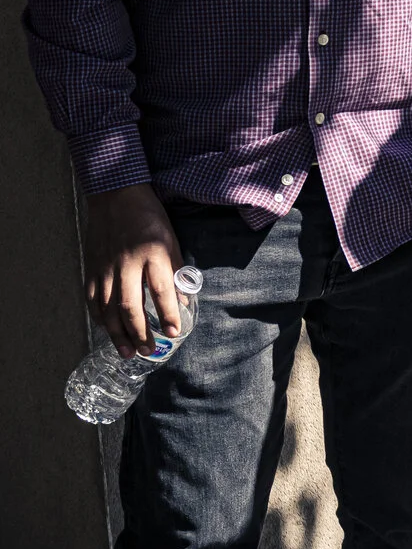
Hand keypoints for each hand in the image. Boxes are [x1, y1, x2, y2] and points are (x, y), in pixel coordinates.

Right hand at [84, 184, 183, 356]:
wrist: (115, 197)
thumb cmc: (149, 218)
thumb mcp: (171, 239)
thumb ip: (177, 270)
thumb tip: (183, 301)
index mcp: (153, 253)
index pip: (161, 290)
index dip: (167, 314)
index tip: (172, 332)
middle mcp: (127, 263)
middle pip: (130, 306)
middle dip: (140, 333)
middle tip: (149, 351)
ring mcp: (105, 267)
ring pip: (108, 308)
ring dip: (117, 334)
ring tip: (128, 352)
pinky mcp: (91, 268)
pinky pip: (93, 299)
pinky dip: (100, 318)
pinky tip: (108, 331)